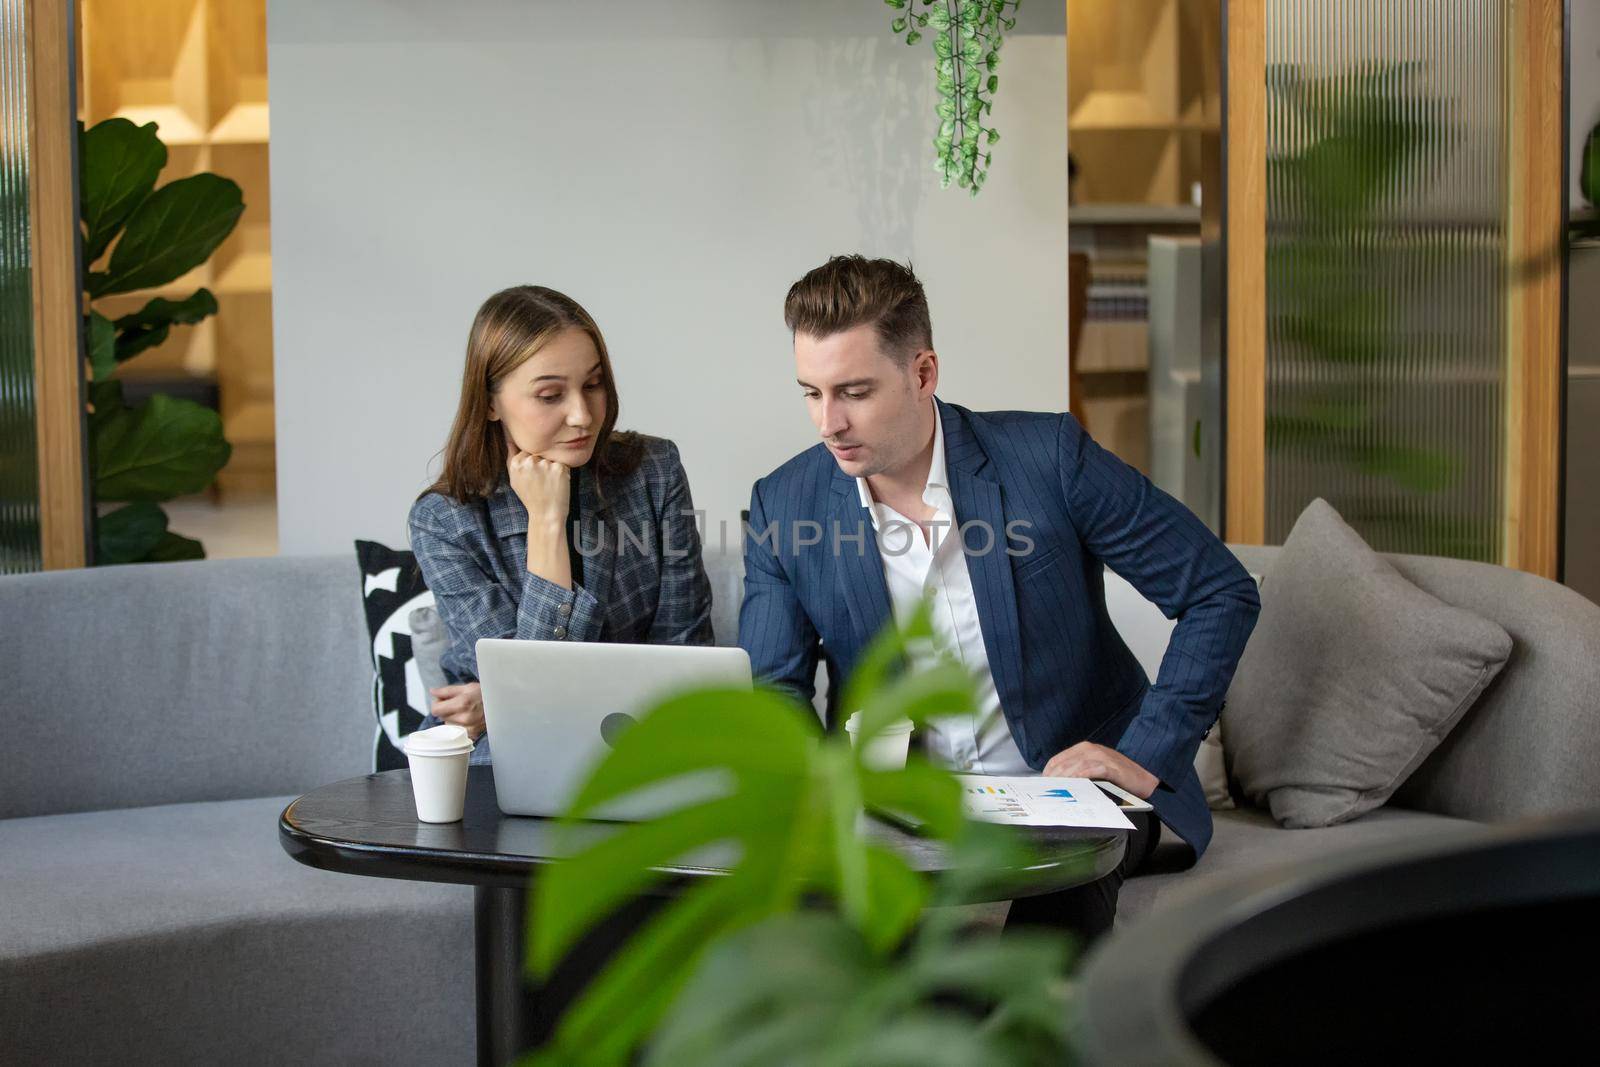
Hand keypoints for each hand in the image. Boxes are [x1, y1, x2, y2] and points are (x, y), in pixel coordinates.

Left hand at [429, 682, 484, 739]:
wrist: (501, 705)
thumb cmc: (485, 694)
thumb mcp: (467, 687)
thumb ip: (447, 691)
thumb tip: (433, 692)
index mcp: (462, 703)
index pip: (435, 710)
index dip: (437, 704)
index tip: (442, 701)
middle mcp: (464, 717)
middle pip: (441, 717)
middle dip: (446, 710)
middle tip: (456, 704)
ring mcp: (469, 727)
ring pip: (449, 724)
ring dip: (453, 718)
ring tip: (464, 711)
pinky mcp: (472, 734)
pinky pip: (457, 730)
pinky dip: (460, 725)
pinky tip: (468, 719)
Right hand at [506, 442, 570, 530]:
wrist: (546, 514)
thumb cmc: (531, 497)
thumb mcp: (515, 479)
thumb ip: (511, 457)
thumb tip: (510, 438)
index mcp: (516, 463)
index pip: (528, 450)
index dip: (533, 463)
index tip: (535, 476)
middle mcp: (529, 461)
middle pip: (540, 452)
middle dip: (543, 463)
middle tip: (543, 481)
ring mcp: (545, 464)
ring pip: (552, 457)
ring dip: (553, 468)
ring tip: (549, 483)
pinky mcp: (559, 468)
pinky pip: (563, 463)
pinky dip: (562, 472)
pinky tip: (557, 484)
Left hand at [1043, 741, 1158, 799]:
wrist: (1145, 774)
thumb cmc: (1118, 775)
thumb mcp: (1094, 769)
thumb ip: (1078, 772)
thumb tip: (1058, 784)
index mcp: (1083, 749)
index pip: (1057, 760)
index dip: (1048, 773)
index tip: (1042, 786)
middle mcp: (1090, 750)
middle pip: (1063, 764)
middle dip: (1053, 779)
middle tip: (1046, 792)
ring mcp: (1100, 756)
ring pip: (1075, 767)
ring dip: (1064, 779)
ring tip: (1055, 791)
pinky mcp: (1110, 766)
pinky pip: (1091, 770)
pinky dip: (1081, 776)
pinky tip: (1074, 784)